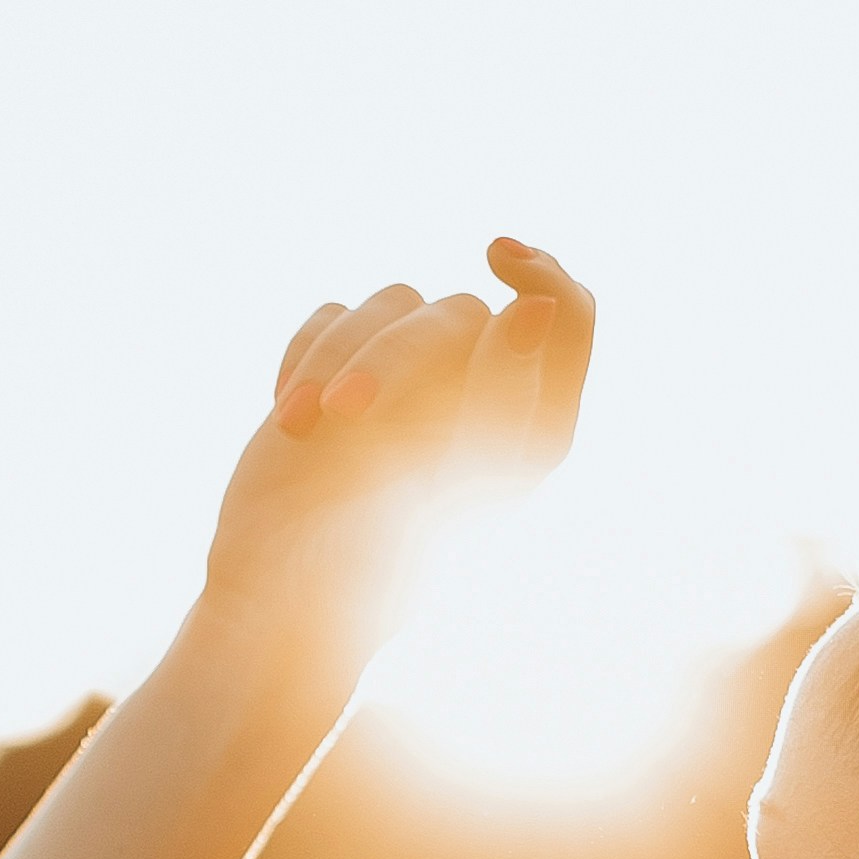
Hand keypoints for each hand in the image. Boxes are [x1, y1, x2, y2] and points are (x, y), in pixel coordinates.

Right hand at [200, 235, 594, 666]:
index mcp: (532, 430)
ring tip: (302, 428)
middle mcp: (480, 396)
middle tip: (351, 415)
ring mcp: (410, 383)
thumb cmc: (379, 557)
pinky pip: (333, 314)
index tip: (497, 258)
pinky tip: (291, 417)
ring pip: (392, 304)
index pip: (568, 314)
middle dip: (398, 356)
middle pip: (462, 312)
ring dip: (340, 357)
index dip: (541, 274)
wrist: (290, 600)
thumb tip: (539, 307)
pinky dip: (305, 355)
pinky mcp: (344, 375)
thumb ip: (501, 388)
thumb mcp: (449, 478)